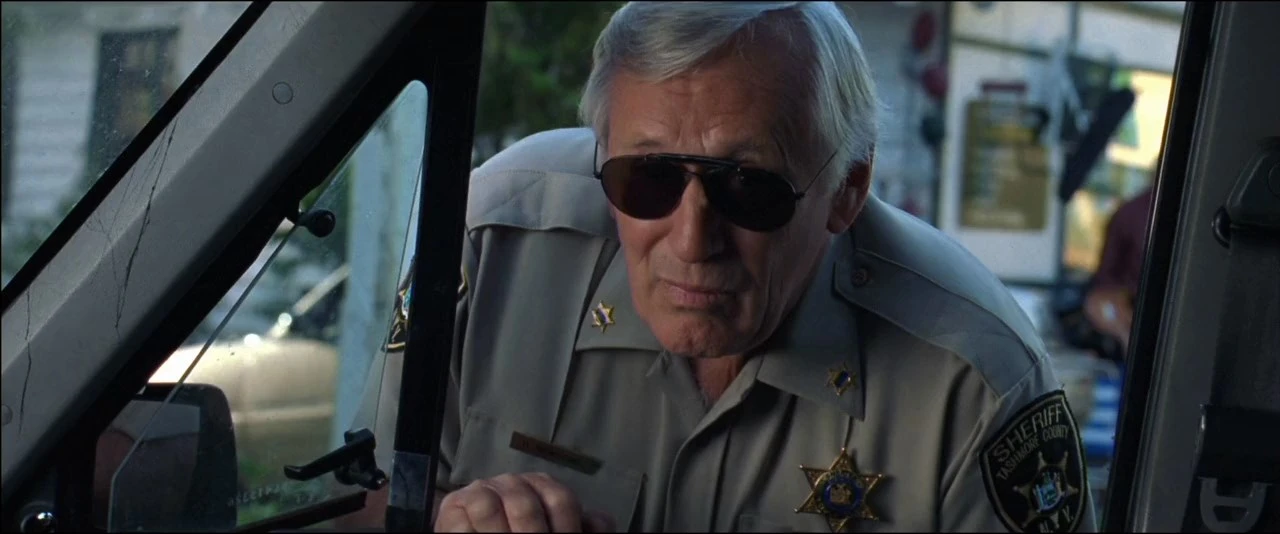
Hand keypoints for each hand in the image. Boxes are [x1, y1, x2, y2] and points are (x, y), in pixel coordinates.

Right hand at [435, 472, 615, 532]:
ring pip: (489, 509)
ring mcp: (480, 491)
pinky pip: (460, 522)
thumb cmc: (520, 531)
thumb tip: (600, 523)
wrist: (478, 531)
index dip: (566, 529)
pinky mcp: (453, 506)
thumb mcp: (555, 530)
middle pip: (525, 507)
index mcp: (542, 486)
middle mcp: (512, 483)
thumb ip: (581, 525)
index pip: (561, 502)